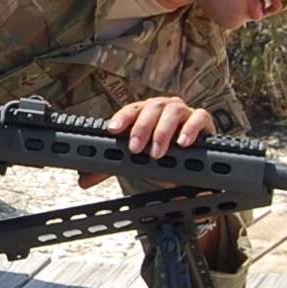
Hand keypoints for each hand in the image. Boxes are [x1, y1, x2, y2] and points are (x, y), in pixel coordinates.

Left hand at [77, 96, 216, 188]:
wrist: (190, 161)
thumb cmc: (161, 153)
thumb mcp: (136, 160)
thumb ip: (110, 168)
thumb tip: (83, 179)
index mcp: (146, 112)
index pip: (131, 109)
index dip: (122, 117)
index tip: (113, 130)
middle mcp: (164, 108)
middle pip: (152, 108)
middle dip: (141, 128)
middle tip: (135, 149)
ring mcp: (184, 112)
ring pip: (173, 111)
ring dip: (162, 132)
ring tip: (156, 153)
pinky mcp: (203, 120)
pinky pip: (199, 117)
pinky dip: (190, 129)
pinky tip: (183, 143)